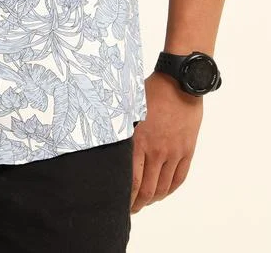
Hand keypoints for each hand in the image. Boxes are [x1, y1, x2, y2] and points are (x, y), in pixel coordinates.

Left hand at [131, 71, 202, 212]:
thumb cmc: (151, 91)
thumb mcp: (128, 107)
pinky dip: (170, 189)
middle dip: (138, 203)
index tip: (120, 202)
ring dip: (153, 199)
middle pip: (148, 189)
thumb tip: (104, 139)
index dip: (126, 197)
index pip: (132, 181)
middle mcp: (157, 151)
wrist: (179, 83)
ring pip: (164, 187)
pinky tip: (163, 191)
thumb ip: (119, 128)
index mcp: (139, 141)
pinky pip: (179, 177)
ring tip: (145, 201)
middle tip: (131, 207)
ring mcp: (174, 152)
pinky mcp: (187, 150)